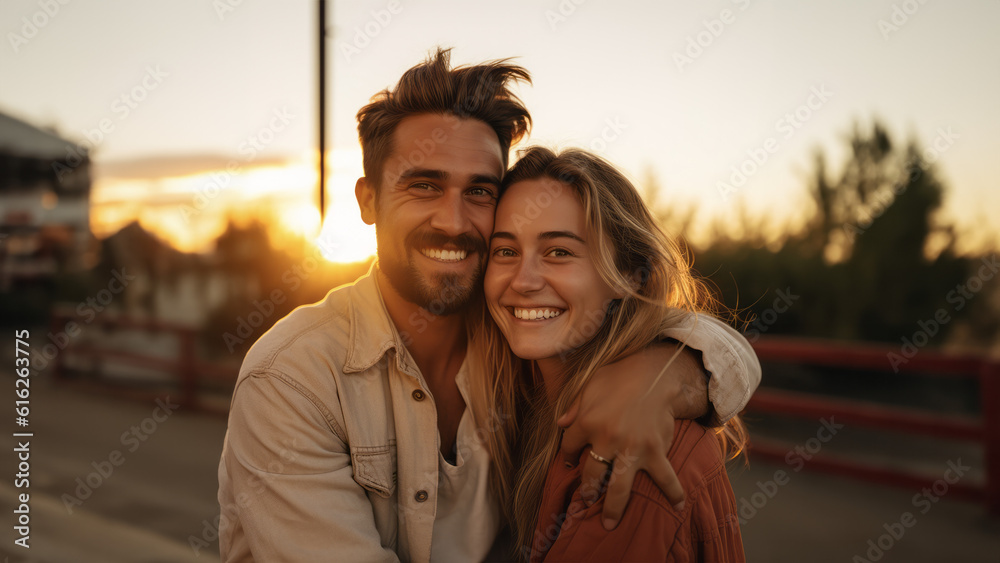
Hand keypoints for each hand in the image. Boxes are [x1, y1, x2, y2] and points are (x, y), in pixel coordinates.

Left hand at [557, 343, 708, 529]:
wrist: (655, 373)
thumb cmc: (620, 376)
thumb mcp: (590, 385)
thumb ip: (574, 406)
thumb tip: (560, 423)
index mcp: (587, 422)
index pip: (569, 446)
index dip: (567, 456)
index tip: (569, 463)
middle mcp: (607, 439)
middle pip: (592, 474)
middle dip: (587, 490)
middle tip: (586, 501)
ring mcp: (632, 448)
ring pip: (620, 487)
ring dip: (613, 508)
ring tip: (609, 524)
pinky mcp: (655, 450)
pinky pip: (665, 476)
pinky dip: (673, 491)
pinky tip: (678, 506)